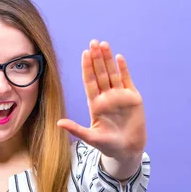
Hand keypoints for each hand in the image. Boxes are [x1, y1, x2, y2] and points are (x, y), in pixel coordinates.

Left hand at [57, 40, 146, 160]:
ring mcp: (119, 96)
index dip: (87, 68)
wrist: (127, 150)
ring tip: (104, 44)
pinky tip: (119, 57)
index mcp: (95, 104)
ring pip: (112, 73)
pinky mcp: (133, 98)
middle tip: (93, 42)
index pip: (89, 82)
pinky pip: (127, 80)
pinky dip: (123, 69)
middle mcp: (106, 97)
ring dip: (108, 59)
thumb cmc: (107, 145)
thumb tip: (58, 123)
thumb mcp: (90, 137)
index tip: (84, 54)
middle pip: (100, 74)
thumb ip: (76, 129)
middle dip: (97, 58)